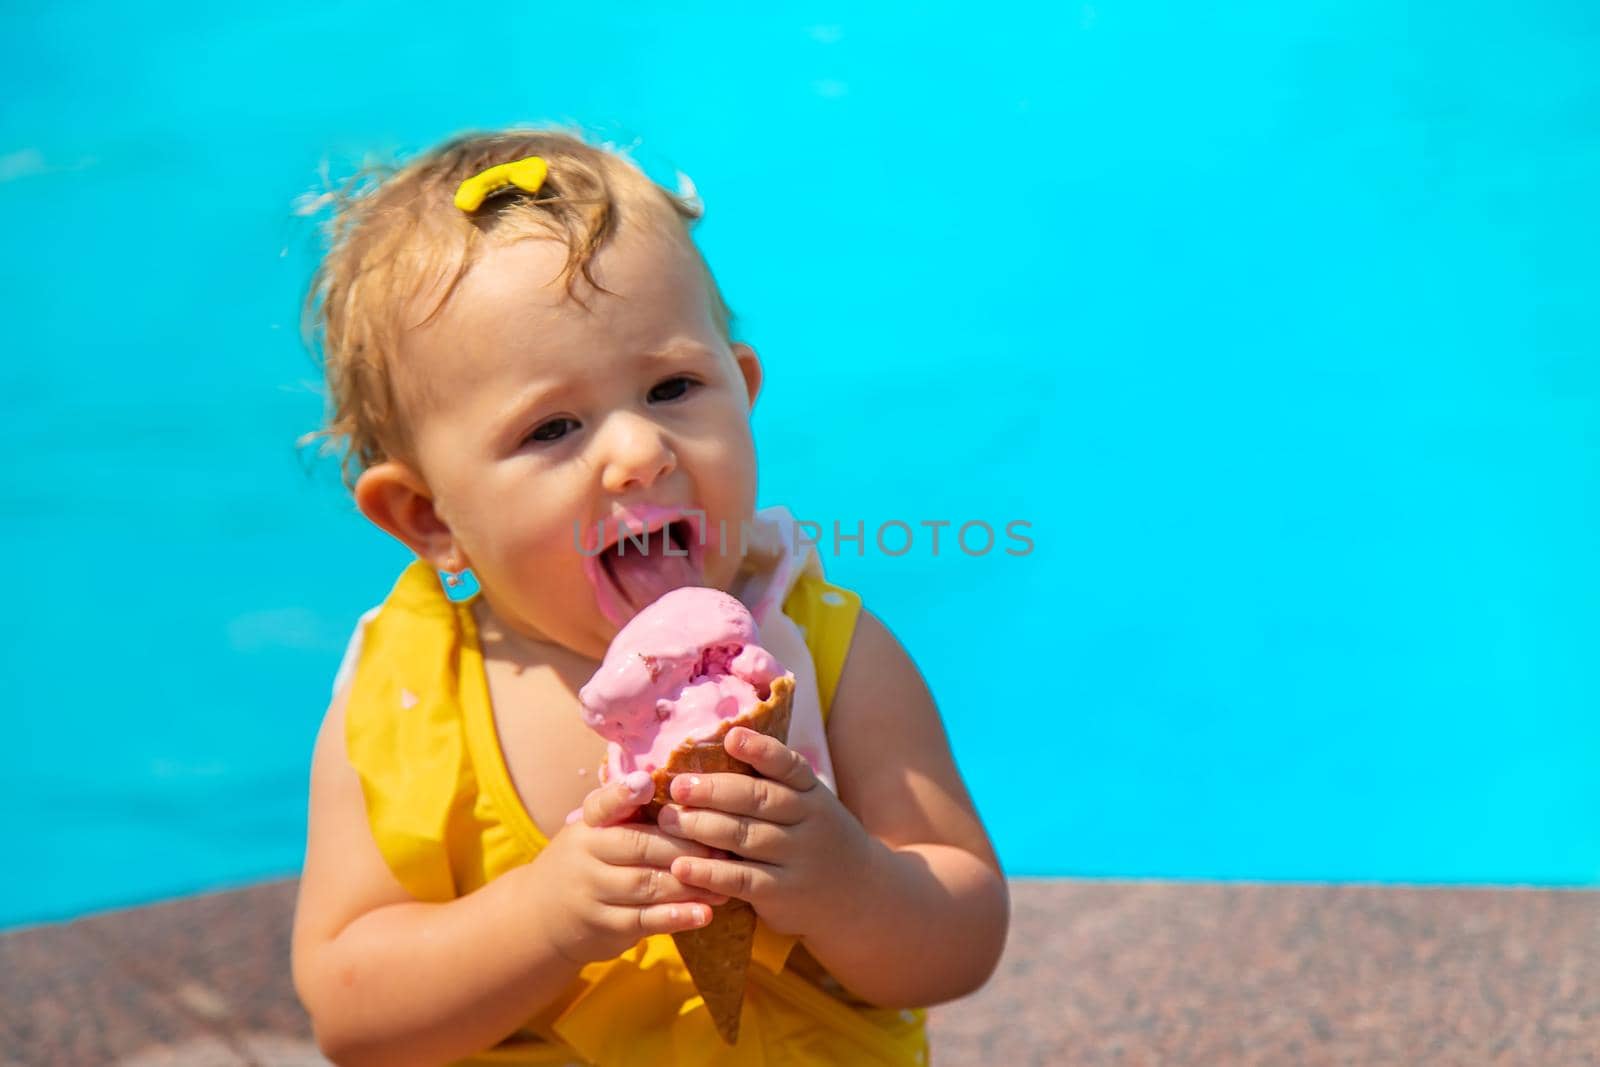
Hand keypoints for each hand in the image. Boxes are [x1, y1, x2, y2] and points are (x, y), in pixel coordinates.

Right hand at [534, 771, 732, 965]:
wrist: (543, 917)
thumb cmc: (588, 861)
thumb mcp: (595, 831)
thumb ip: (627, 811)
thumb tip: (681, 785)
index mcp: (588, 825)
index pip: (602, 805)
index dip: (622, 793)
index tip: (645, 783)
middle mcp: (586, 855)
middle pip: (638, 846)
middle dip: (684, 845)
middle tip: (723, 844)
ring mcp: (593, 893)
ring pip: (646, 885)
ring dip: (689, 883)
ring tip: (725, 880)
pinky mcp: (605, 926)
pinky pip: (645, 921)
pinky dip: (677, 917)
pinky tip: (705, 913)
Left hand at [657, 727, 873, 937]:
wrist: (861, 896)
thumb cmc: (816, 839)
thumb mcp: (809, 805)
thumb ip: (772, 784)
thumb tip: (714, 749)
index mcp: (811, 791)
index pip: (788, 764)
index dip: (760, 750)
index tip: (731, 737)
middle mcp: (808, 821)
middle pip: (758, 799)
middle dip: (713, 790)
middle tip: (676, 786)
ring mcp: (798, 858)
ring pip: (745, 837)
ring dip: (701, 827)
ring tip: (666, 820)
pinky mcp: (783, 894)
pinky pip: (742, 880)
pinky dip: (709, 872)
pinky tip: (681, 866)